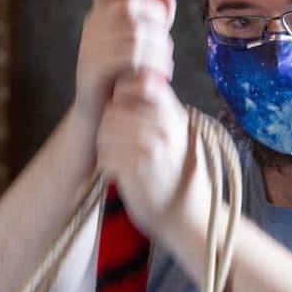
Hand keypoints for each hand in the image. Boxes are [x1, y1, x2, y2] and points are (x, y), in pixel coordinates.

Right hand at [73, 0, 176, 129]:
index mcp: (102, 11)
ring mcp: (91, 44)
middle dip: (156, 17)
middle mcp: (93, 23)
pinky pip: (130, 54)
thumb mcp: (145, 40)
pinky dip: (152, 62)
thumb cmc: (125, 72)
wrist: (102, 112)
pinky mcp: (94, 66)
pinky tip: (159, 73)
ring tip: (165, 62)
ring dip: (159, 46)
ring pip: (136, 30)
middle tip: (164, 37)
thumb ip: (157, 15)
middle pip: (129, 2)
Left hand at [95, 69, 195, 236]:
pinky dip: (106, 163)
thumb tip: (143, 78)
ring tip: (116, 154)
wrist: (186, 212)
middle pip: (116, 109)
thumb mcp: (178, 132)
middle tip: (116, 139)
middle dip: (110, 123)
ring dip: (105, 144)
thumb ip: (161, 106)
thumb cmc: (178, 170)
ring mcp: (151, 148)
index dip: (124, 93)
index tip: (123, 108)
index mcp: (174, 115)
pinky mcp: (136, 169)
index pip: (140, 85)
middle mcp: (164, 128)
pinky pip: (105, 155)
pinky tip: (117, 169)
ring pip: (106, 131)